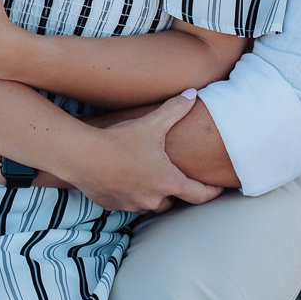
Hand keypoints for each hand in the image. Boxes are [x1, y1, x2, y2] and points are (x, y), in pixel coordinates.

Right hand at [68, 92, 223, 213]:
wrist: (83, 156)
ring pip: (149, 204)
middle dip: (173, 192)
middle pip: (172, 203)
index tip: (217, 189)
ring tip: (146, 179)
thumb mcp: (151, 124)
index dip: (211, 192)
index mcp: (168, 181)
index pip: (199, 194)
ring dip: (150, 195)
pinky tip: (122, 179)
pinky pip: (127, 204)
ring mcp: (132, 204)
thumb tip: (193, 94)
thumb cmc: (120, 140)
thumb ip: (175, 109)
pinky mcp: (113, 205)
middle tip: (173, 179)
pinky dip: (128, 195)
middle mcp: (153, 198)